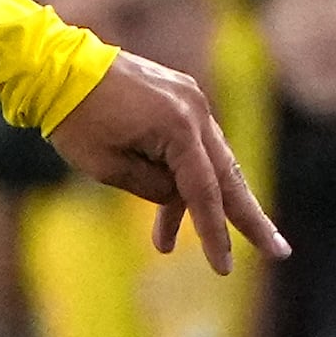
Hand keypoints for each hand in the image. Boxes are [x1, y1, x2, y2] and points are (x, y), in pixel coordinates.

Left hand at [48, 52, 284, 274]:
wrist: (57, 67)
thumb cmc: (77, 120)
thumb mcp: (109, 168)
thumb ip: (153, 188)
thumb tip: (179, 197)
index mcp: (179, 128)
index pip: (205, 192)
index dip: (215, 234)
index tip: (223, 268)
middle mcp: (195, 110)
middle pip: (229, 177)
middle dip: (250, 219)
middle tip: (278, 251)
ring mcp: (190, 100)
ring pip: (209, 163)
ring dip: (203, 205)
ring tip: (192, 246)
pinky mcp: (179, 98)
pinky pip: (192, 146)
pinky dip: (185, 177)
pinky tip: (169, 214)